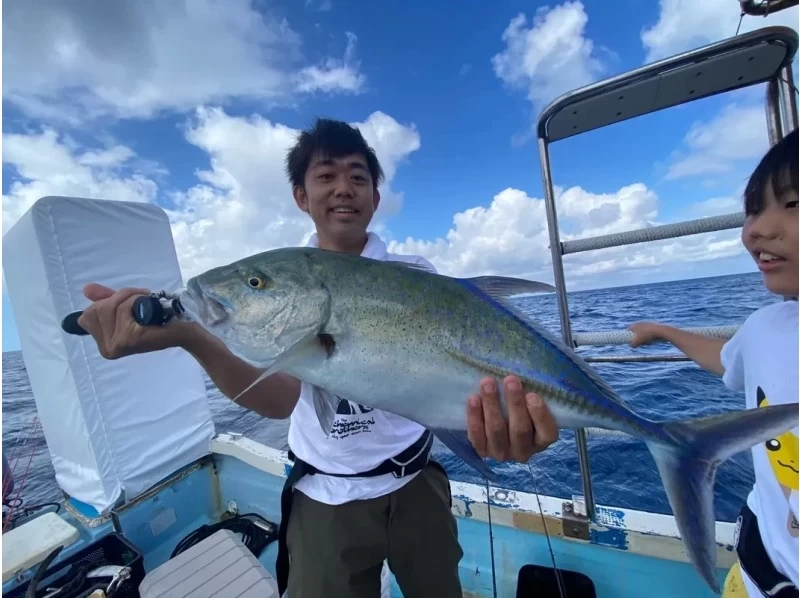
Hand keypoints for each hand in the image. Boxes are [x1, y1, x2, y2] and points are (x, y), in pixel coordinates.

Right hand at [77, 283, 191, 358]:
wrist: (184, 328)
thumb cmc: (158, 320)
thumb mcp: (128, 307)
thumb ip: (106, 299)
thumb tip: (86, 288)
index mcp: (104, 344)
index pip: (88, 315)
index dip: (108, 302)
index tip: (128, 303)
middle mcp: (107, 348)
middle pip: (97, 309)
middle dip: (119, 296)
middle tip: (140, 299)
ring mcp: (116, 345)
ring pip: (110, 306)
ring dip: (130, 297)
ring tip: (145, 303)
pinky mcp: (128, 339)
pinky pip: (123, 308)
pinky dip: (136, 300)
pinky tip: (149, 309)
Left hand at [466, 375, 557, 461]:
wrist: (495, 424)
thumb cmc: (519, 409)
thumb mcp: (530, 404)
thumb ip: (531, 395)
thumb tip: (523, 376)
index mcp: (541, 440)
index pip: (547, 433)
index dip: (540, 415)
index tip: (532, 395)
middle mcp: (524, 451)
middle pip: (520, 429)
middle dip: (515, 403)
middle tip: (510, 380)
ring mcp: (502, 453)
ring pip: (497, 430)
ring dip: (492, 405)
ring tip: (487, 384)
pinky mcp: (483, 451)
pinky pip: (477, 436)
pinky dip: (475, 417)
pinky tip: (473, 399)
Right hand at [628, 322, 667, 346]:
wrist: (661, 331)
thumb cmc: (647, 336)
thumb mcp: (636, 343)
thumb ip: (632, 344)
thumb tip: (632, 345)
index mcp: (634, 325)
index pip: (628, 330)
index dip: (628, 336)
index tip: (630, 341)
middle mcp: (640, 323)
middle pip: (636, 332)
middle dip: (637, 339)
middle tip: (640, 343)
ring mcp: (647, 323)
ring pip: (643, 333)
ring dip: (644, 339)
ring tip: (648, 343)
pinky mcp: (654, 325)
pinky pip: (649, 333)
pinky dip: (650, 337)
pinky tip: (653, 341)